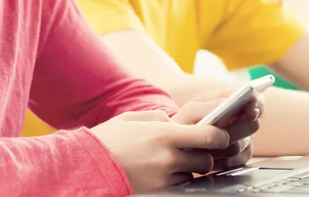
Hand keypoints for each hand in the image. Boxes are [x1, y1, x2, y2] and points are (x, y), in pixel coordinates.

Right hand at [91, 110, 229, 192]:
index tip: (220, 133)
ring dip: (191, 168)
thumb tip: (176, 122)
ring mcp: (164, 178)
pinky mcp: (159, 191)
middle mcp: (169, 158)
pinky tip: (165, 170)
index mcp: (166, 134)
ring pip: (194, 175)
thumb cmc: (111, 138)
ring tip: (175, 159)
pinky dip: (178, 178)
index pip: (210, 136)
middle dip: (207, 154)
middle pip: (206, 160)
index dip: (220, 135)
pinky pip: (179, 185)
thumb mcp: (136, 118)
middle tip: (197, 148)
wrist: (87, 165)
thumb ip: (161, 119)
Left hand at [172, 88, 262, 169]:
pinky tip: (206, 157)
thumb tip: (230, 103)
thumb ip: (213, 104)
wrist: (180, 143)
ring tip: (202, 146)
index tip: (251, 110)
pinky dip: (220, 160)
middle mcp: (244, 121)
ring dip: (221, 146)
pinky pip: (235, 162)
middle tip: (218, 133)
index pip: (256, 100)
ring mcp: (244, 140)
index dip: (257, 105)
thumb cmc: (188, 121)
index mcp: (236, 102)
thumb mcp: (194, 108)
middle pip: (252, 125)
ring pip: (240, 145)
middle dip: (235, 129)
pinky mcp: (240, 159)